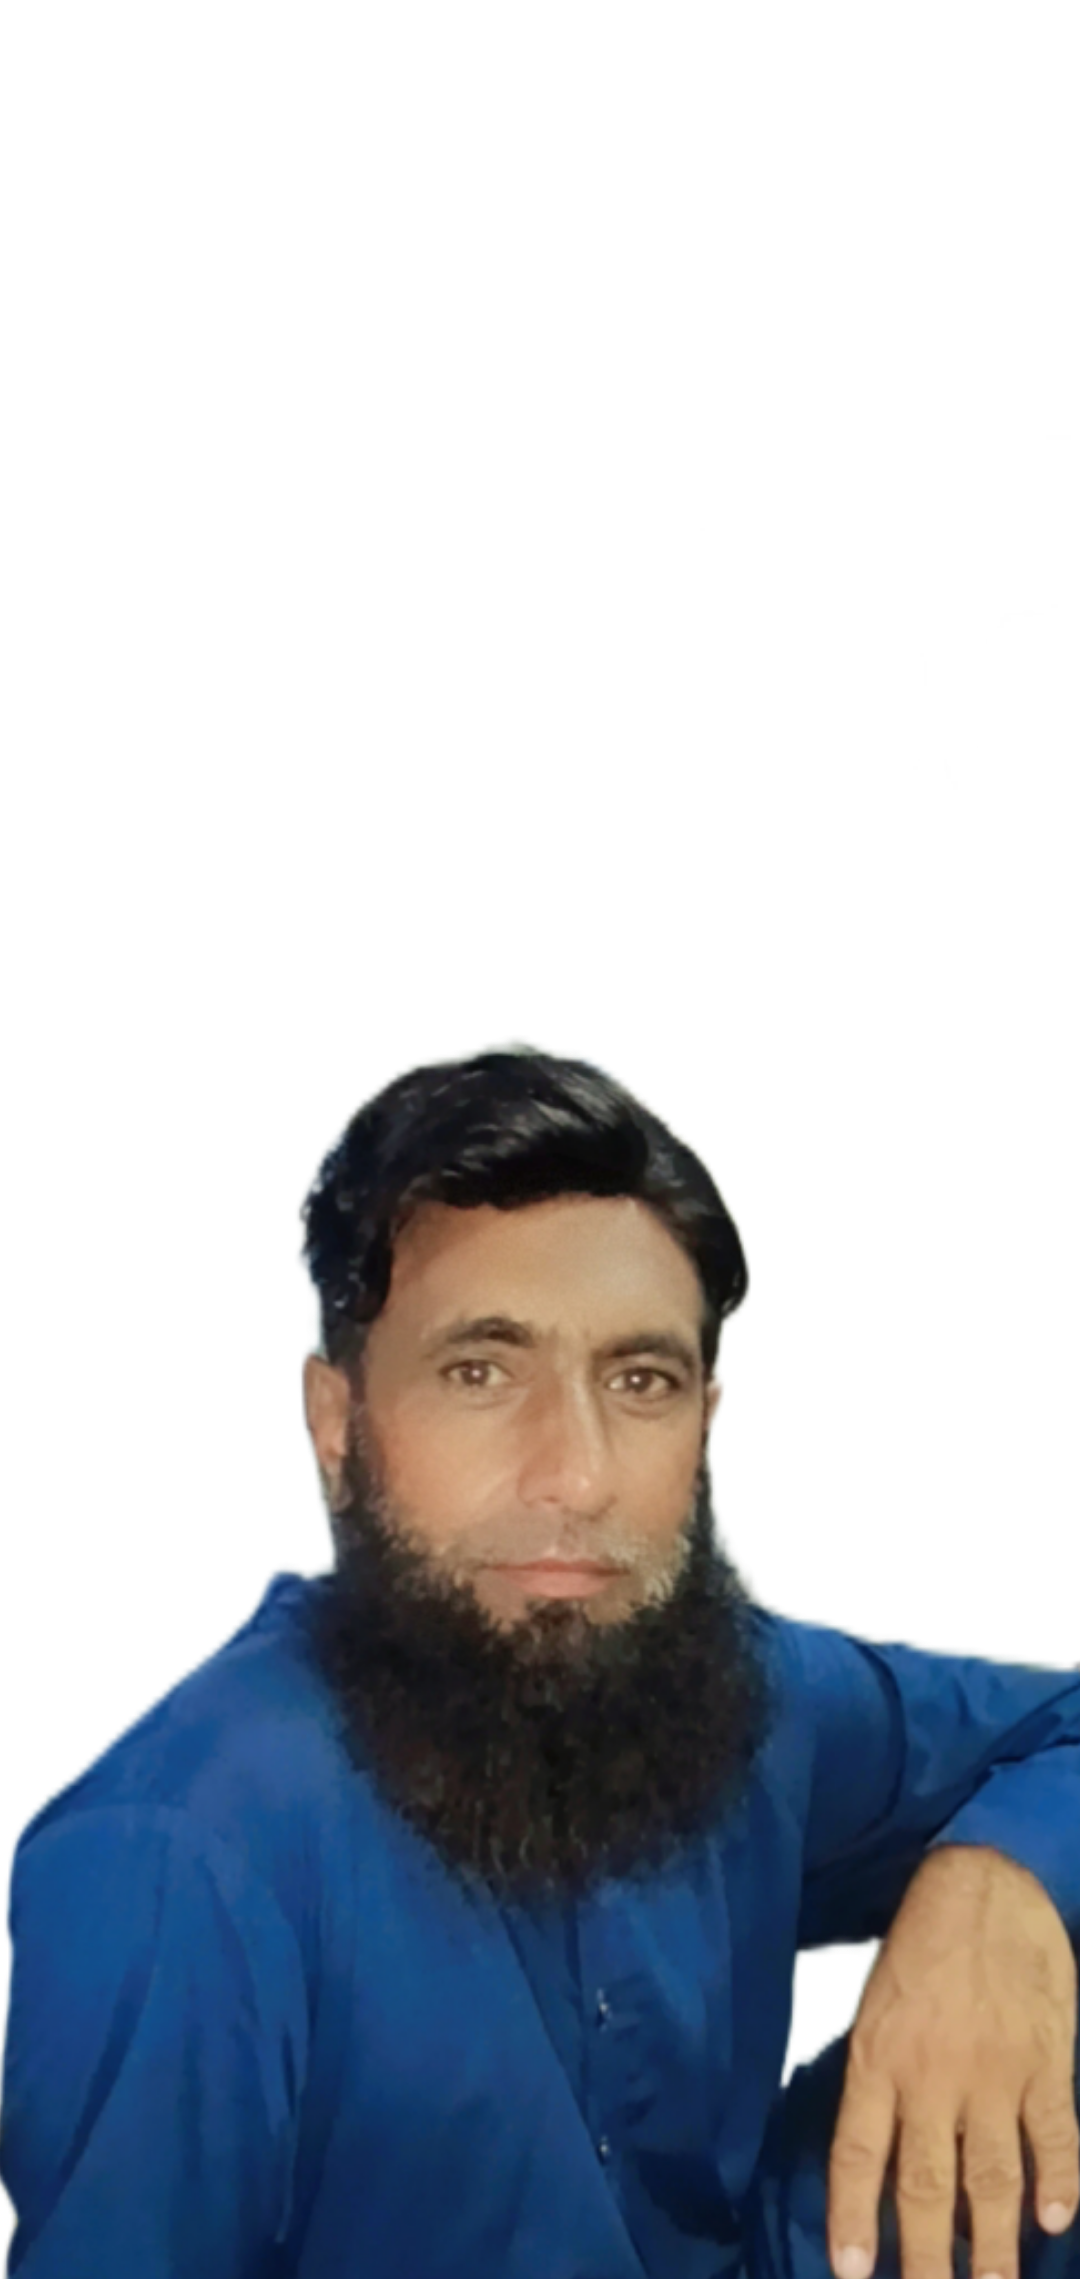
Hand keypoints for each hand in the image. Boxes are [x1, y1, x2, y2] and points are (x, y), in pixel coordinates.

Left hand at [826, 1845, 1078, 2278]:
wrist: (986, 1883)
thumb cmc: (923, 1944)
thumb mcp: (879, 2005)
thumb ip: (882, 2080)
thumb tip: (881, 2156)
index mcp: (880, 2056)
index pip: (860, 2153)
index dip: (854, 2217)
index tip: (852, 2275)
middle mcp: (933, 2074)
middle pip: (928, 2186)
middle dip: (929, 2260)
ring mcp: (994, 2071)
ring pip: (992, 2177)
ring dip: (995, 2244)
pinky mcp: (1046, 2061)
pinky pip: (1054, 2134)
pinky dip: (1059, 2181)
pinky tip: (1056, 2221)